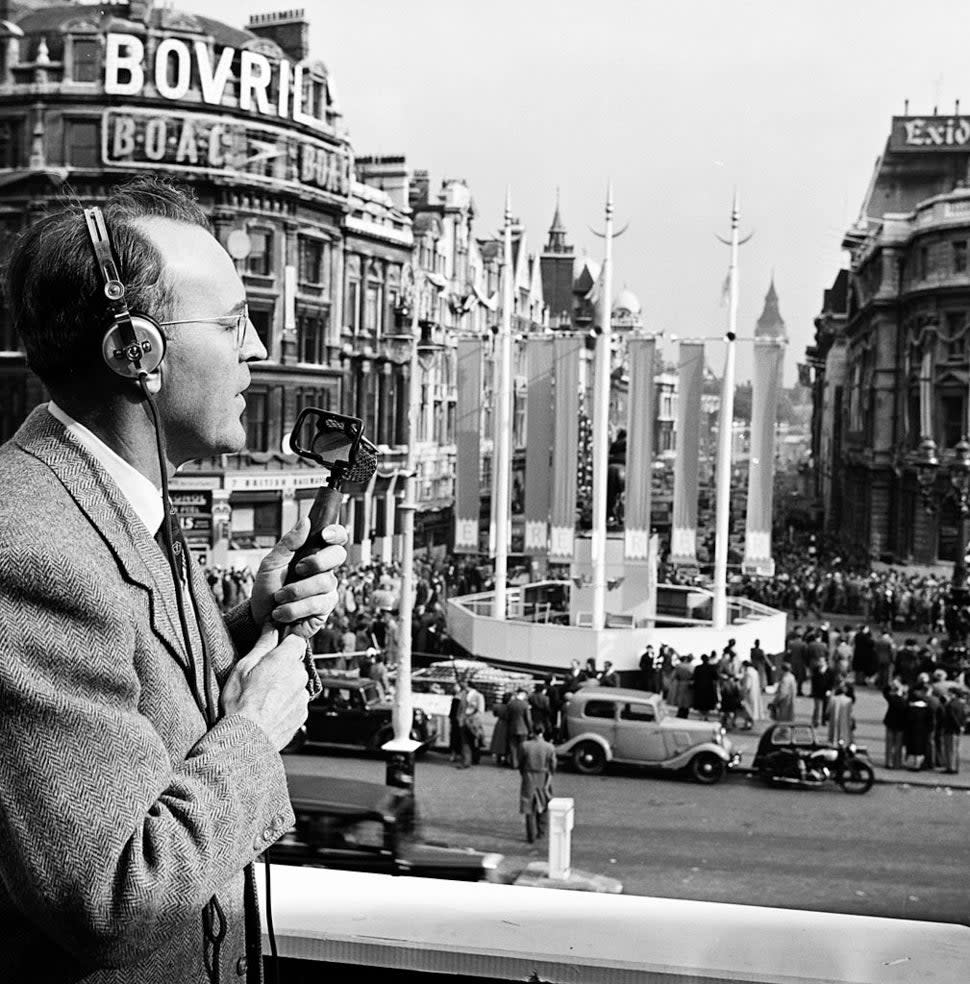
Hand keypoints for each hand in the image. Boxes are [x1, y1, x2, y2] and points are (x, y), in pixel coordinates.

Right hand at [222, 624, 310, 749]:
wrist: (246, 739)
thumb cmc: (239, 703)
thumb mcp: (244, 667)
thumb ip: (263, 644)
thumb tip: (272, 626)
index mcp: (286, 660)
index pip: (296, 639)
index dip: (285, 642)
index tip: (275, 648)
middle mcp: (300, 675)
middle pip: (296, 662)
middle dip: (282, 666)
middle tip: (261, 678)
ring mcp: (303, 696)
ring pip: (296, 682)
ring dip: (285, 685)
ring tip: (263, 698)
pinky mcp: (303, 714)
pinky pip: (297, 701)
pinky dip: (286, 703)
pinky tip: (269, 710)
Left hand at [249, 518, 347, 637]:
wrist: (259, 619)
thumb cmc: (267, 589)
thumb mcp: (271, 564)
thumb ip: (288, 544)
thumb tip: (305, 521)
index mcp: (314, 554)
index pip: (336, 538)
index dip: (336, 532)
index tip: (324, 535)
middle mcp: (325, 570)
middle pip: (339, 555)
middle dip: (317, 561)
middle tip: (297, 569)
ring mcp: (327, 590)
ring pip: (324, 582)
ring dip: (295, 591)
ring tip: (279, 598)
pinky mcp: (325, 610)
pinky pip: (317, 604)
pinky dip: (295, 608)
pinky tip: (283, 612)